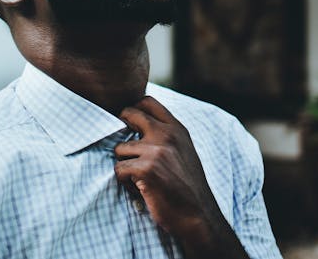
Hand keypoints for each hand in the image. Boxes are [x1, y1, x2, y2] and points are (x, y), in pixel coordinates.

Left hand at [114, 96, 248, 257]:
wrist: (199, 216)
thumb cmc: (188, 186)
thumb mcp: (184, 150)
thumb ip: (167, 135)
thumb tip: (138, 121)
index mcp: (176, 128)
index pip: (147, 102)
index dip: (134, 110)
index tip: (131, 124)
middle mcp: (166, 134)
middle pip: (129, 114)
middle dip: (121, 128)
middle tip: (126, 148)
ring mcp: (155, 150)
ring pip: (119, 148)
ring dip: (124, 164)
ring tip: (138, 177)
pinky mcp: (145, 169)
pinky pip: (119, 169)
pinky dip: (125, 181)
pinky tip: (139, 189)